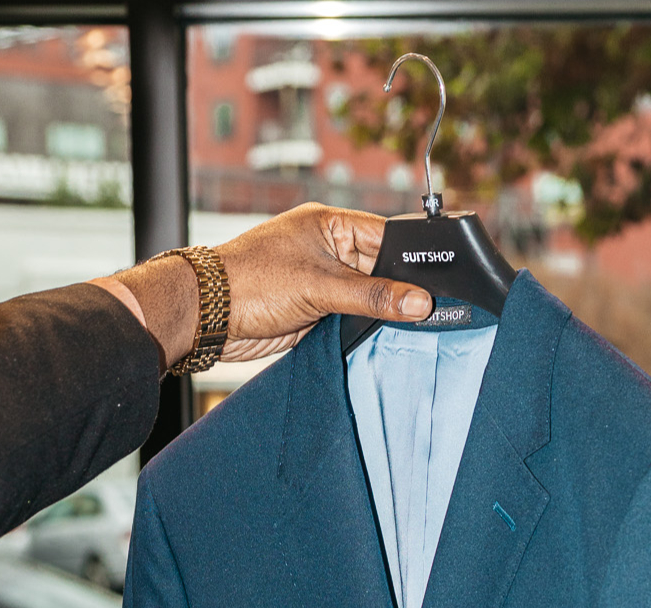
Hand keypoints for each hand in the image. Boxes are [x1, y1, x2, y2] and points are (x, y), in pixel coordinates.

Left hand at [101, 203, 432, 370]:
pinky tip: (384, 338)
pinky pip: (353, 317)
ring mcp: (323, 281)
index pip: (387, 237)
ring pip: (369, 297)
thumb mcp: (320, 287)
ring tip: (412, 327)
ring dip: (384, 312)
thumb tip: (420, 302)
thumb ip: (373, 296)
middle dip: (403, 290)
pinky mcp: (316, 311)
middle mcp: (329, 250)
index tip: (443, 281)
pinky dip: (366, 328)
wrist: (206, 318)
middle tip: (435, 310)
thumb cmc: (250, 283)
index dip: (414, 259)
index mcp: (330, 226)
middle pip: (383, 269)